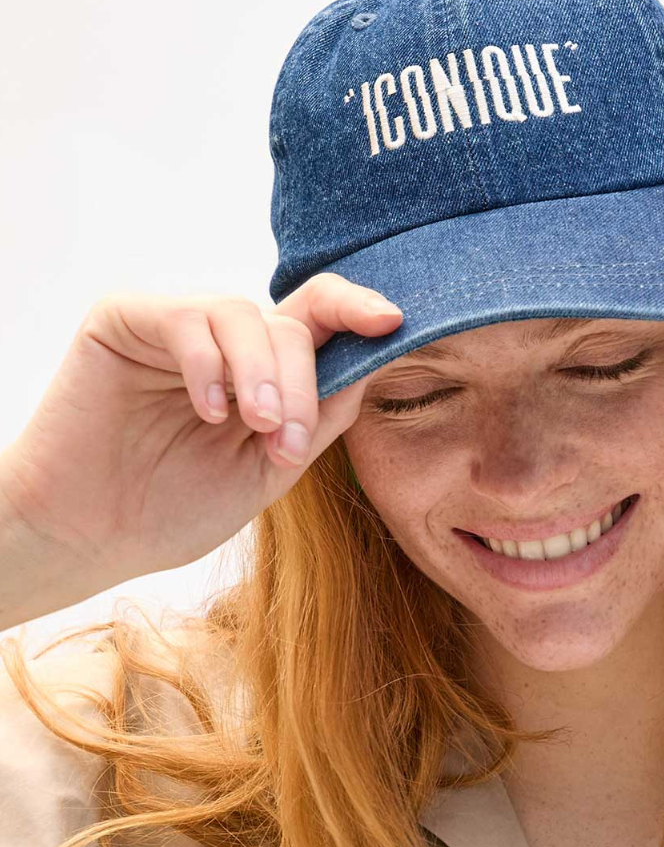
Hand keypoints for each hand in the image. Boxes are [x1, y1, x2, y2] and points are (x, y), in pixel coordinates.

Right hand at [0, 275, 400, 599]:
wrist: (87, 536)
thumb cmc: (171, 509)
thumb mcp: (267, 472)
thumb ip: (317, 421)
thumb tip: (370, 370)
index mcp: (261, 373)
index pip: (318, 321)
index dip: (357, 310)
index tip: (393, 323)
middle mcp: (223, 342)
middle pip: (291, 326)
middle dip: (304, 386)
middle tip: (289, 444)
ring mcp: (174, 325)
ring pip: (245, 315)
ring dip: (265, 375)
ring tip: (259, 428)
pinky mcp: (125, 319)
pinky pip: (186, 318)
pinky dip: (209, 365)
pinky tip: (208, 412)